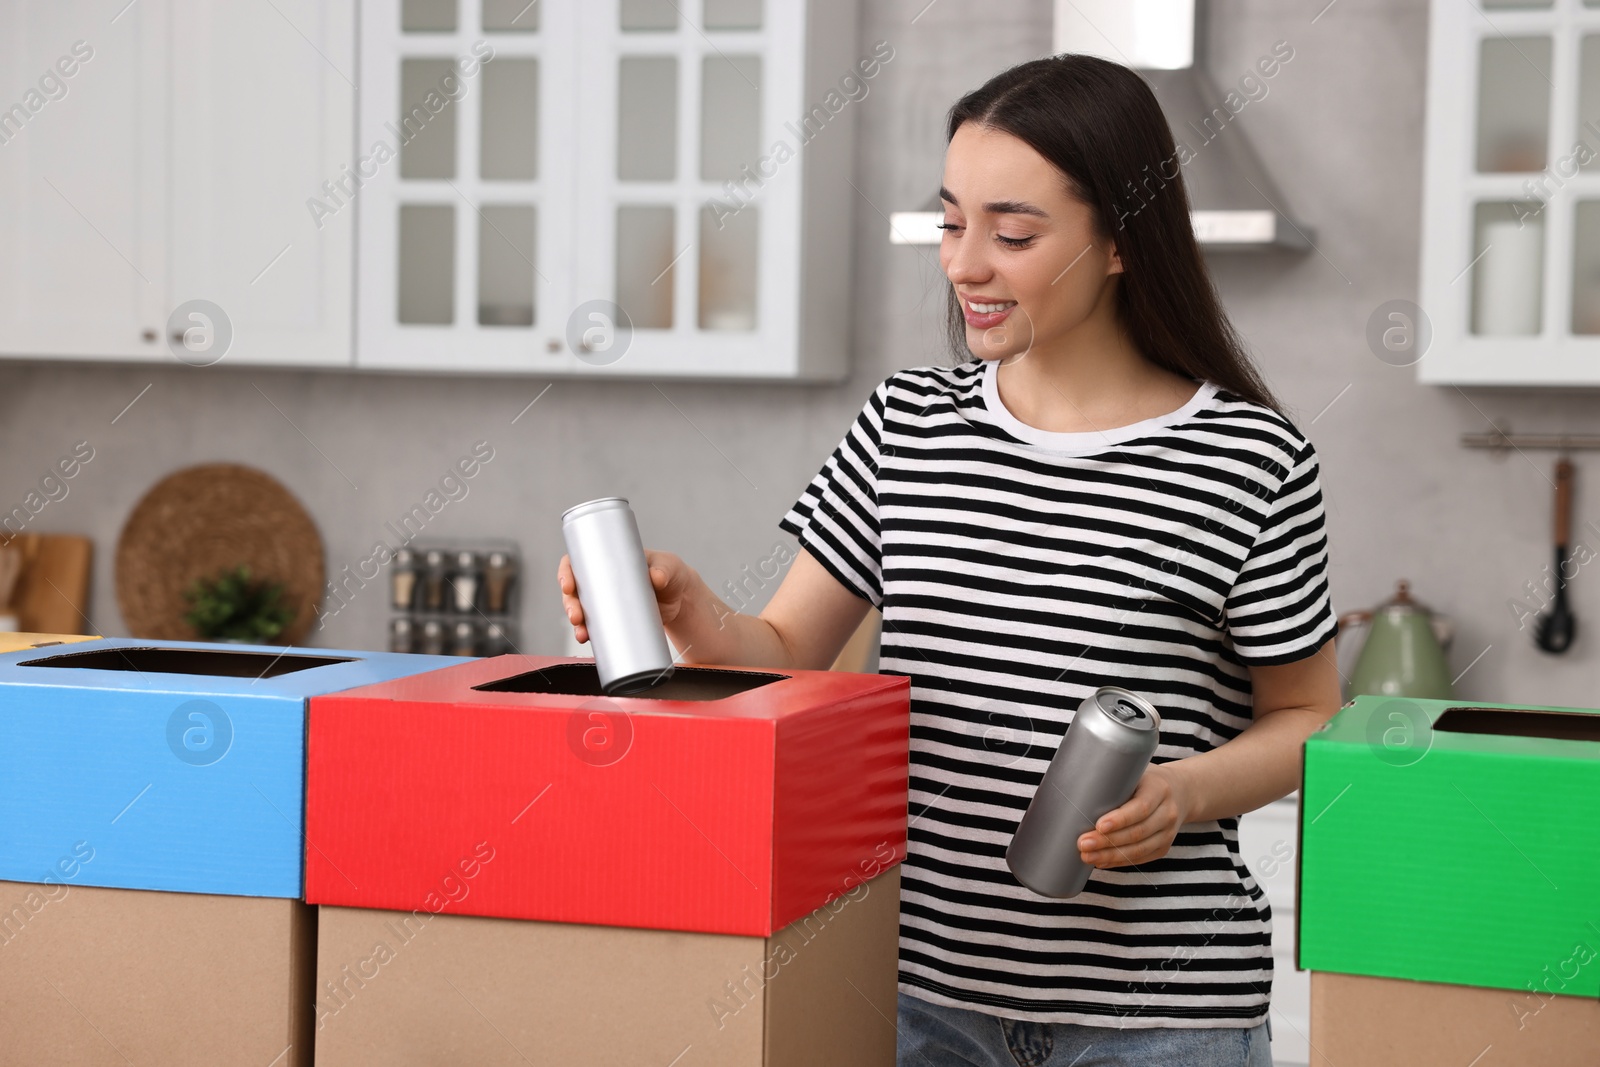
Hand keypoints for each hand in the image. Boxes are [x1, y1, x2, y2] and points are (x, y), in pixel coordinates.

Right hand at [557, 549, 697, 644]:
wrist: (681, 599)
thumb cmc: (671, 573)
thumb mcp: (669, 567)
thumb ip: (664, 570)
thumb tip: (657, 577)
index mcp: (609, 560)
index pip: (579, 562)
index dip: (566, 573)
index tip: (568, 586)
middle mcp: (602, 580)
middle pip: (575, 590)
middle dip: (569, 604)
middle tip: (576, 617)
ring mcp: (607, 601)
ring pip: (581, 610)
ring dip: (576, 623)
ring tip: (582, 634)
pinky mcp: (614, 619)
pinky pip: (594, 626)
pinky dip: (588, 634)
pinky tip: (587, 641)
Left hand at [1077, 764, 1192, 868]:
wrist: (1180, 791)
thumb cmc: (1145, 779)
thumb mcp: (1135, 772)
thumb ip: (1113, 778)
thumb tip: (1072, 784)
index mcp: (1159, 789)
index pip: (1141, 807)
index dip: (1120, 819)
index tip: (1098, 825)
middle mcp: (1168, 812)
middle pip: (1138, 832)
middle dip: (1108, 841)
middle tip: (1082, 843)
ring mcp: (1168, 833)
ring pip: (1139, 850)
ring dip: (1110, 856)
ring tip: (1086, 856)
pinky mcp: (1163, 847)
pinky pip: (1141, 858)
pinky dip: (1119, 862)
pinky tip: (1101, 862)